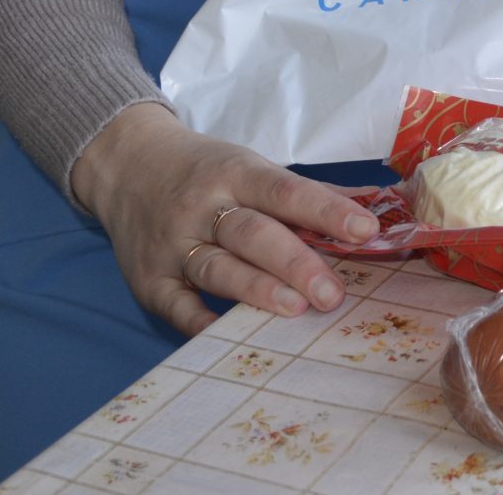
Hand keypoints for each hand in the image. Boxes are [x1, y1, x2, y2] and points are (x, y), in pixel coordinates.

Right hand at [70, 102, 380, 335]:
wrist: (127, 166)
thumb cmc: (206, 171)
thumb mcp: (250, 166)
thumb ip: (306, 194)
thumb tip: (374, 208)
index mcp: (235, 172)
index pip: (285, 191)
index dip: (325, 211)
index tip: (366, 231)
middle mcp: (202, 207)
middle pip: (252, 234)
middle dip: (295, 263)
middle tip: (333, 293)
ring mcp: (173, 245)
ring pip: (217, 268)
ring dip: (257, 290)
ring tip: (295, 309)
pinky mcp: (149, 281)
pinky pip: (176, 305)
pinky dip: (201, 323)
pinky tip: (230, 337)